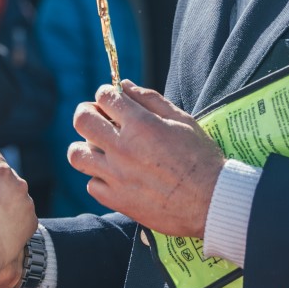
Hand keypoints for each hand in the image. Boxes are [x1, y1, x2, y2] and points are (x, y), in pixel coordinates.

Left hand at [67, 81, 222, 237]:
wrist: (211, 202)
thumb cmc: (201, 158)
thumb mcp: (182, 120)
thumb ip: (150, 99)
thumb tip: (124, 85)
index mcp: (141, 124)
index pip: (104, 96)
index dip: (107, 94)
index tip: (113, 101)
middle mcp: (123, 148)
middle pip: (82, 120)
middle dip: (88, 114)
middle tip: (99, 120)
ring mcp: (116, 175)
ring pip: (77, 154)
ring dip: (87, 147)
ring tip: (102, 150)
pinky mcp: (116, 200)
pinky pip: (91, 184)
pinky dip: (100, 178)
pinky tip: (116, 176)